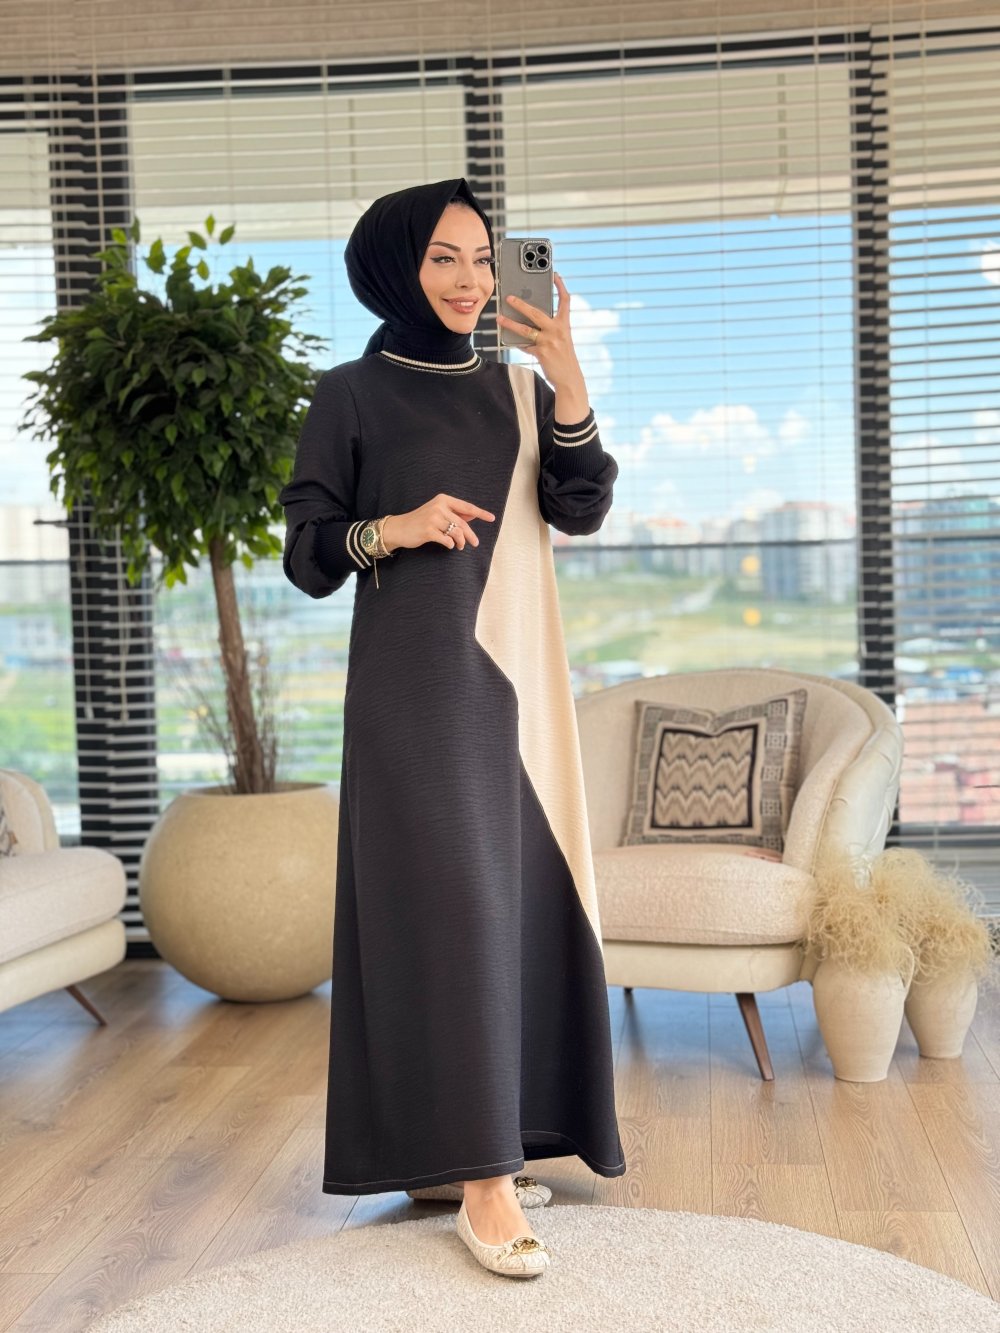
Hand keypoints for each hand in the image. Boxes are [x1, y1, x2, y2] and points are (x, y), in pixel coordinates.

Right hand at [381, 495, 494, 552]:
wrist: (399, 528)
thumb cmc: (420, 521)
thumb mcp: (437, 513)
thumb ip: (455, 513)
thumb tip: (473, 515)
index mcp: (443, 500)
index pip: (466, 507)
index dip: (480, 513)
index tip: (492, 518)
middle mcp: (438, 506)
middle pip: (462, 523)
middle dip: (470, 535)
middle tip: (475, 543)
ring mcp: (433, 518)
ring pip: (456, 532)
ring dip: (460, 542)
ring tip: (459, 546)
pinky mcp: (428, 530)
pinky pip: (447, 540)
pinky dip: (450, 544)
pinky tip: (449, 546)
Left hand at [496, 272, 583, 389]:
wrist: (570, 378)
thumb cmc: (564, 358)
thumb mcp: (562, 339)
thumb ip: (550, 329)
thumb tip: (531, 321)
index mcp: (564, 325)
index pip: (565, 301)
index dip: (560, 287)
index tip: (555, 275)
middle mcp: (557, 330)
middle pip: (536, 312)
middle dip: (521, 304)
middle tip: (509, 298)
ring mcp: (549, 341)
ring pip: (525, 329)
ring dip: (510, 323)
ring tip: (499, 319)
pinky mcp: (541, 353)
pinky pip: (525, 345)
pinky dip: (517, 343)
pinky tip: (510, 340)